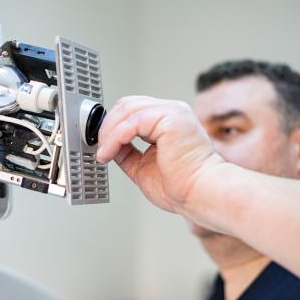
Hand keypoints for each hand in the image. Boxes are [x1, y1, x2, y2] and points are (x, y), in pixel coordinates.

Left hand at [96, 96, 223, 212]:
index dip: (111, 124)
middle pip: (127, 105)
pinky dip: (115, 137)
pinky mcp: (170, 118)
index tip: (100, 143)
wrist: (201, 194)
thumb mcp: (142, 166)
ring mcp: (172, 112)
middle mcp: (171, 112)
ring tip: (102, 152)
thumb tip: (107, 146)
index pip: (132, 110)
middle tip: (98, 147)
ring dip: (108, 132)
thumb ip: (126, 152)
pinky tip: (108, 152)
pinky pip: (132, 121)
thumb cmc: (182, 186)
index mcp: (168, 121)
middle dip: (106, 126)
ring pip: (127, 109)